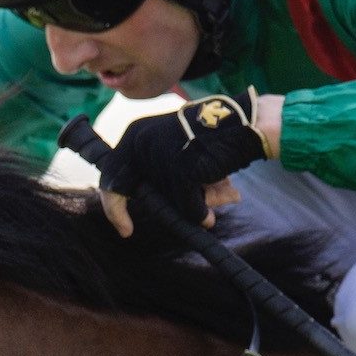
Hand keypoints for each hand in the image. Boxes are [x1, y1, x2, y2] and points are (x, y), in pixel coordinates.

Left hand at [98, 91, 269, 238]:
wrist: (245, 124)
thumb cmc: (213, 141)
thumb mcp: (175, 151)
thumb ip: (160, 176)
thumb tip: (155, 207)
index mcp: (136, 133)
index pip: (110, 172)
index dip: (112, 203)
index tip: (122, 227)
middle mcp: (141, 141)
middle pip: (126, 189)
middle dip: (128, 211)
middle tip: (127, 231)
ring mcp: (159, 154)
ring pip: (164, 200)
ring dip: (188, 205)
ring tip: (214, 194)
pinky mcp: (180, 168)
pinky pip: (187, 207)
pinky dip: (201, 212)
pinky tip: (218, 201)